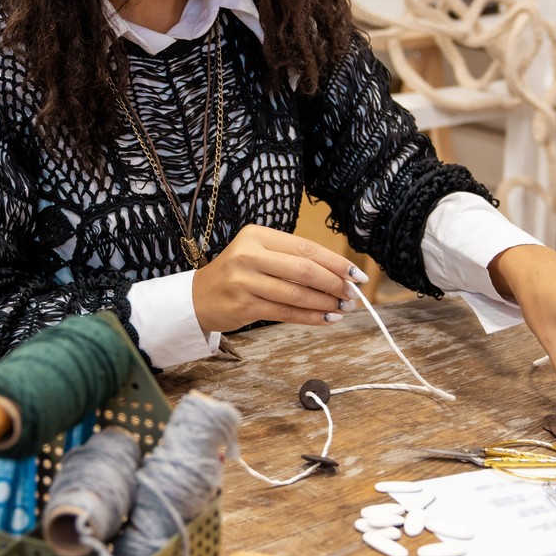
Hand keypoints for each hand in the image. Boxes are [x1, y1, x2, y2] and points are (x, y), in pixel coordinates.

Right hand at [191, 224, 361, 333]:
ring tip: (343, 309)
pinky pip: (286, 313)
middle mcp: (249, 255)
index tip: (356, 274)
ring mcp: (245, 281)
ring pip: (297, 294)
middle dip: (334, 284)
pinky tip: (326, 319)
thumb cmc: (237, 274)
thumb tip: (338, 273)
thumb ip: (291, 258)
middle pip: (304, 270)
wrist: (198, 297)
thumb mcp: (259, 253)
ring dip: (325, 303)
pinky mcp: (244, 306)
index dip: (335, 261)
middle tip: (352, 294)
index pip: (305, 247)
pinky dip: (310, 318)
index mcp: (257, 235)